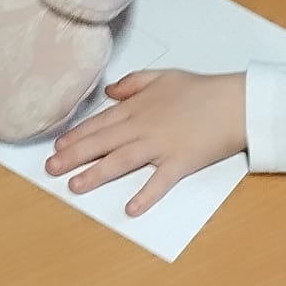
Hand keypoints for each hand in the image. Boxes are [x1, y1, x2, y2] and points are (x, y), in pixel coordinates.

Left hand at [45, 70, 245, 214]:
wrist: (235, 102)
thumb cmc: (202, 90)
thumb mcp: (163, 76)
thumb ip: (132, 83)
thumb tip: (109, 91)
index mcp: (137, 108)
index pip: (99, 124)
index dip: (76, 136)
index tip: (57, 147)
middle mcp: (143, 128)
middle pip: (101, 143)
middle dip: (73, 156)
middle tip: (50, 170)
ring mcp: (160, 146)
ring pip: (121, 161)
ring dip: (95, 174)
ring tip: (74, 186)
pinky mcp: (180, 162)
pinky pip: (160, 182)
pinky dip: (146, 195)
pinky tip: (130, 209)